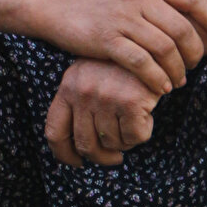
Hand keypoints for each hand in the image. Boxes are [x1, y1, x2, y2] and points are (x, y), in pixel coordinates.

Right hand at [30, 0, 206, 96]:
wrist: (52, 2)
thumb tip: (191, 16)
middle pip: (183, 28)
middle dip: (195, 53)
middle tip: (194, 66)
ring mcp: (122, 17)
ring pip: (166, 48)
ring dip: (177, 70)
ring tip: (177, 81)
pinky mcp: (106, 39)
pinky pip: (142, 63)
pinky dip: (156, 78)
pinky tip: (160, 87)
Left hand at [45, 60, 159, 166]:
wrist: (151, 43)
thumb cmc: (120, 65)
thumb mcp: (90, 76)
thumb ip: (81, 106)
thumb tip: (83, 149)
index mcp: (68, 87)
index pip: (55, 132)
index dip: (64, 154)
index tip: (77, 163)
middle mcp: (82, 93)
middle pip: (85, 145)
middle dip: (102, 157)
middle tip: (115, 158)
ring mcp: (105, 97)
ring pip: (113, 143)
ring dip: (126, 140)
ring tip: (134, 120)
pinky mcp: (130, 102)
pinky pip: (135, 138)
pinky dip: (143, 132)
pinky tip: (147, 114)